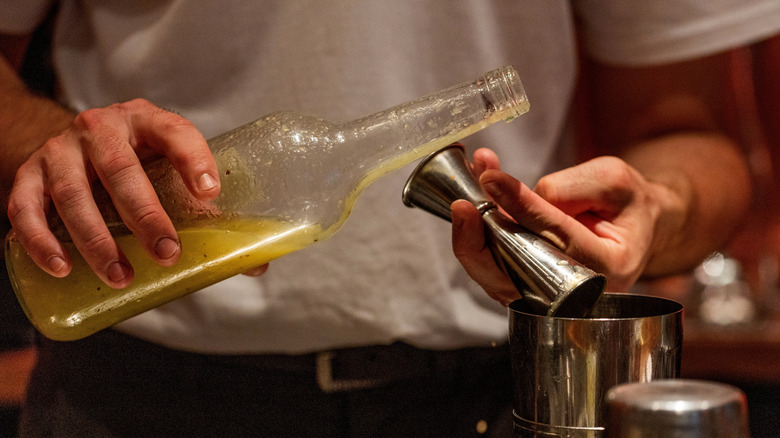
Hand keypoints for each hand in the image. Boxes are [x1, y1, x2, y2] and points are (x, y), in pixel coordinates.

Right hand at [7, 98, 221, 288]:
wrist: (73, 144)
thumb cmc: (135, 161)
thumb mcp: (168, 168)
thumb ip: (205, 211)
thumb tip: (253, 265)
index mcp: (146, 120)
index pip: (174, 132)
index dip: (193, 159)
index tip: (210, 192)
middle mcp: (100, 128)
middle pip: (121, 170)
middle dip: (146, 217)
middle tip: (167, 254)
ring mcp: (60, 150)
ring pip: (74, 194)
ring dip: (97, 240)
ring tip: (121, 275)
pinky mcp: (28, 174)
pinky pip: (26, 208)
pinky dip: (42, 240)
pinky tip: (62, 268)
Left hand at [452, 148, 663, 304]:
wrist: (631, 224)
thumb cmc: (625, 203)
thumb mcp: (611, 181)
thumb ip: (571, 187)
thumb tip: (522, 197)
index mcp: (610, 265)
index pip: (556, 235)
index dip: (522, 206)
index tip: (493, 179)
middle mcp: (578, 290)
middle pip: (518, 271)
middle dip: (484, 236)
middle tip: (463, 204)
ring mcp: (550, 293)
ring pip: (498, 274)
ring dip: (474, 234)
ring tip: (463, 199)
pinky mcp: (528, 284)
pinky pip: (495, 265)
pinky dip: (478, 236)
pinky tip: (471, 203)